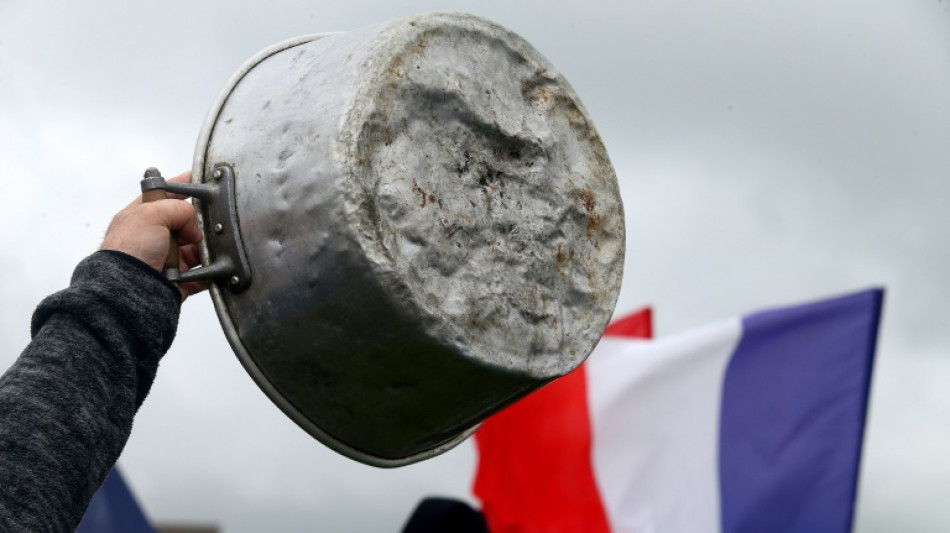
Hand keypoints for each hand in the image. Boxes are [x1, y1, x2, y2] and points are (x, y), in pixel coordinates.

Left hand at [100, 171, 208, 299]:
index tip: (200, 178)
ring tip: (208, 246)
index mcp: (142, 215)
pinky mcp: (179, 279)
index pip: (166, 194)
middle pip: (187, 222)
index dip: (183, 185)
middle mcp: (155, 236)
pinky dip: (211, 270)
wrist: (129, 289)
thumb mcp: (151, 213)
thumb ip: (179, 209)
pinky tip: (215, 264)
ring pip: (198, 247)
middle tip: (205, 221)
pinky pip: (203, 273)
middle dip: (200, 221)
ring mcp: (168, 258)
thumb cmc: (129, 251)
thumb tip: (195, 226)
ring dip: (206, 246)